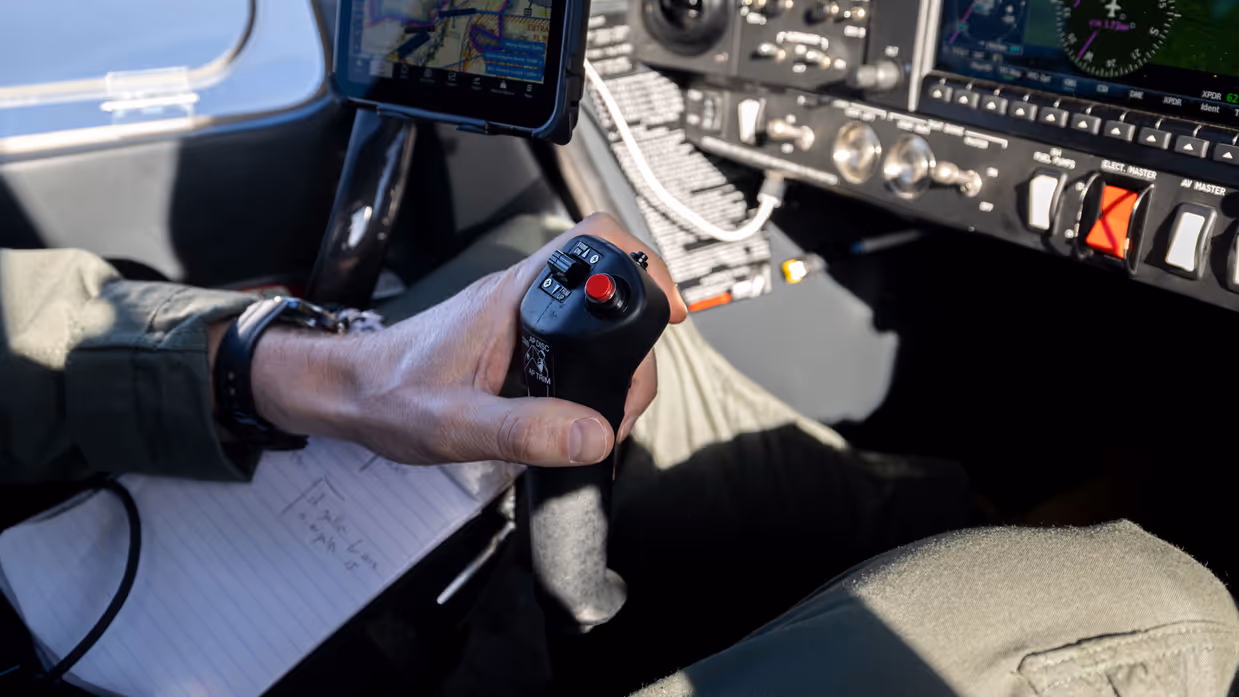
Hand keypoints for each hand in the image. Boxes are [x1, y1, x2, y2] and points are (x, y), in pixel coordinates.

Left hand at [250, 214, 686, 466]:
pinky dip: (592, 373)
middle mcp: (522, 298)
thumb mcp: (455, 424)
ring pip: (593, 319)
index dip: (644, 267)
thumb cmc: (387, 396)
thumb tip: (593, 434)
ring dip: (616, 360)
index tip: (669, 311)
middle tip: (630, 394)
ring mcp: (520, 319)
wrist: (349, 396)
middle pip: (609, 290)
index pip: (594, 243)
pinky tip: (582, 410)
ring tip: (609, 411)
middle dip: (637, 340)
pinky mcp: (516, 343)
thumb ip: (523, 430)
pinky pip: (572, 343)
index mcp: (514, 296)